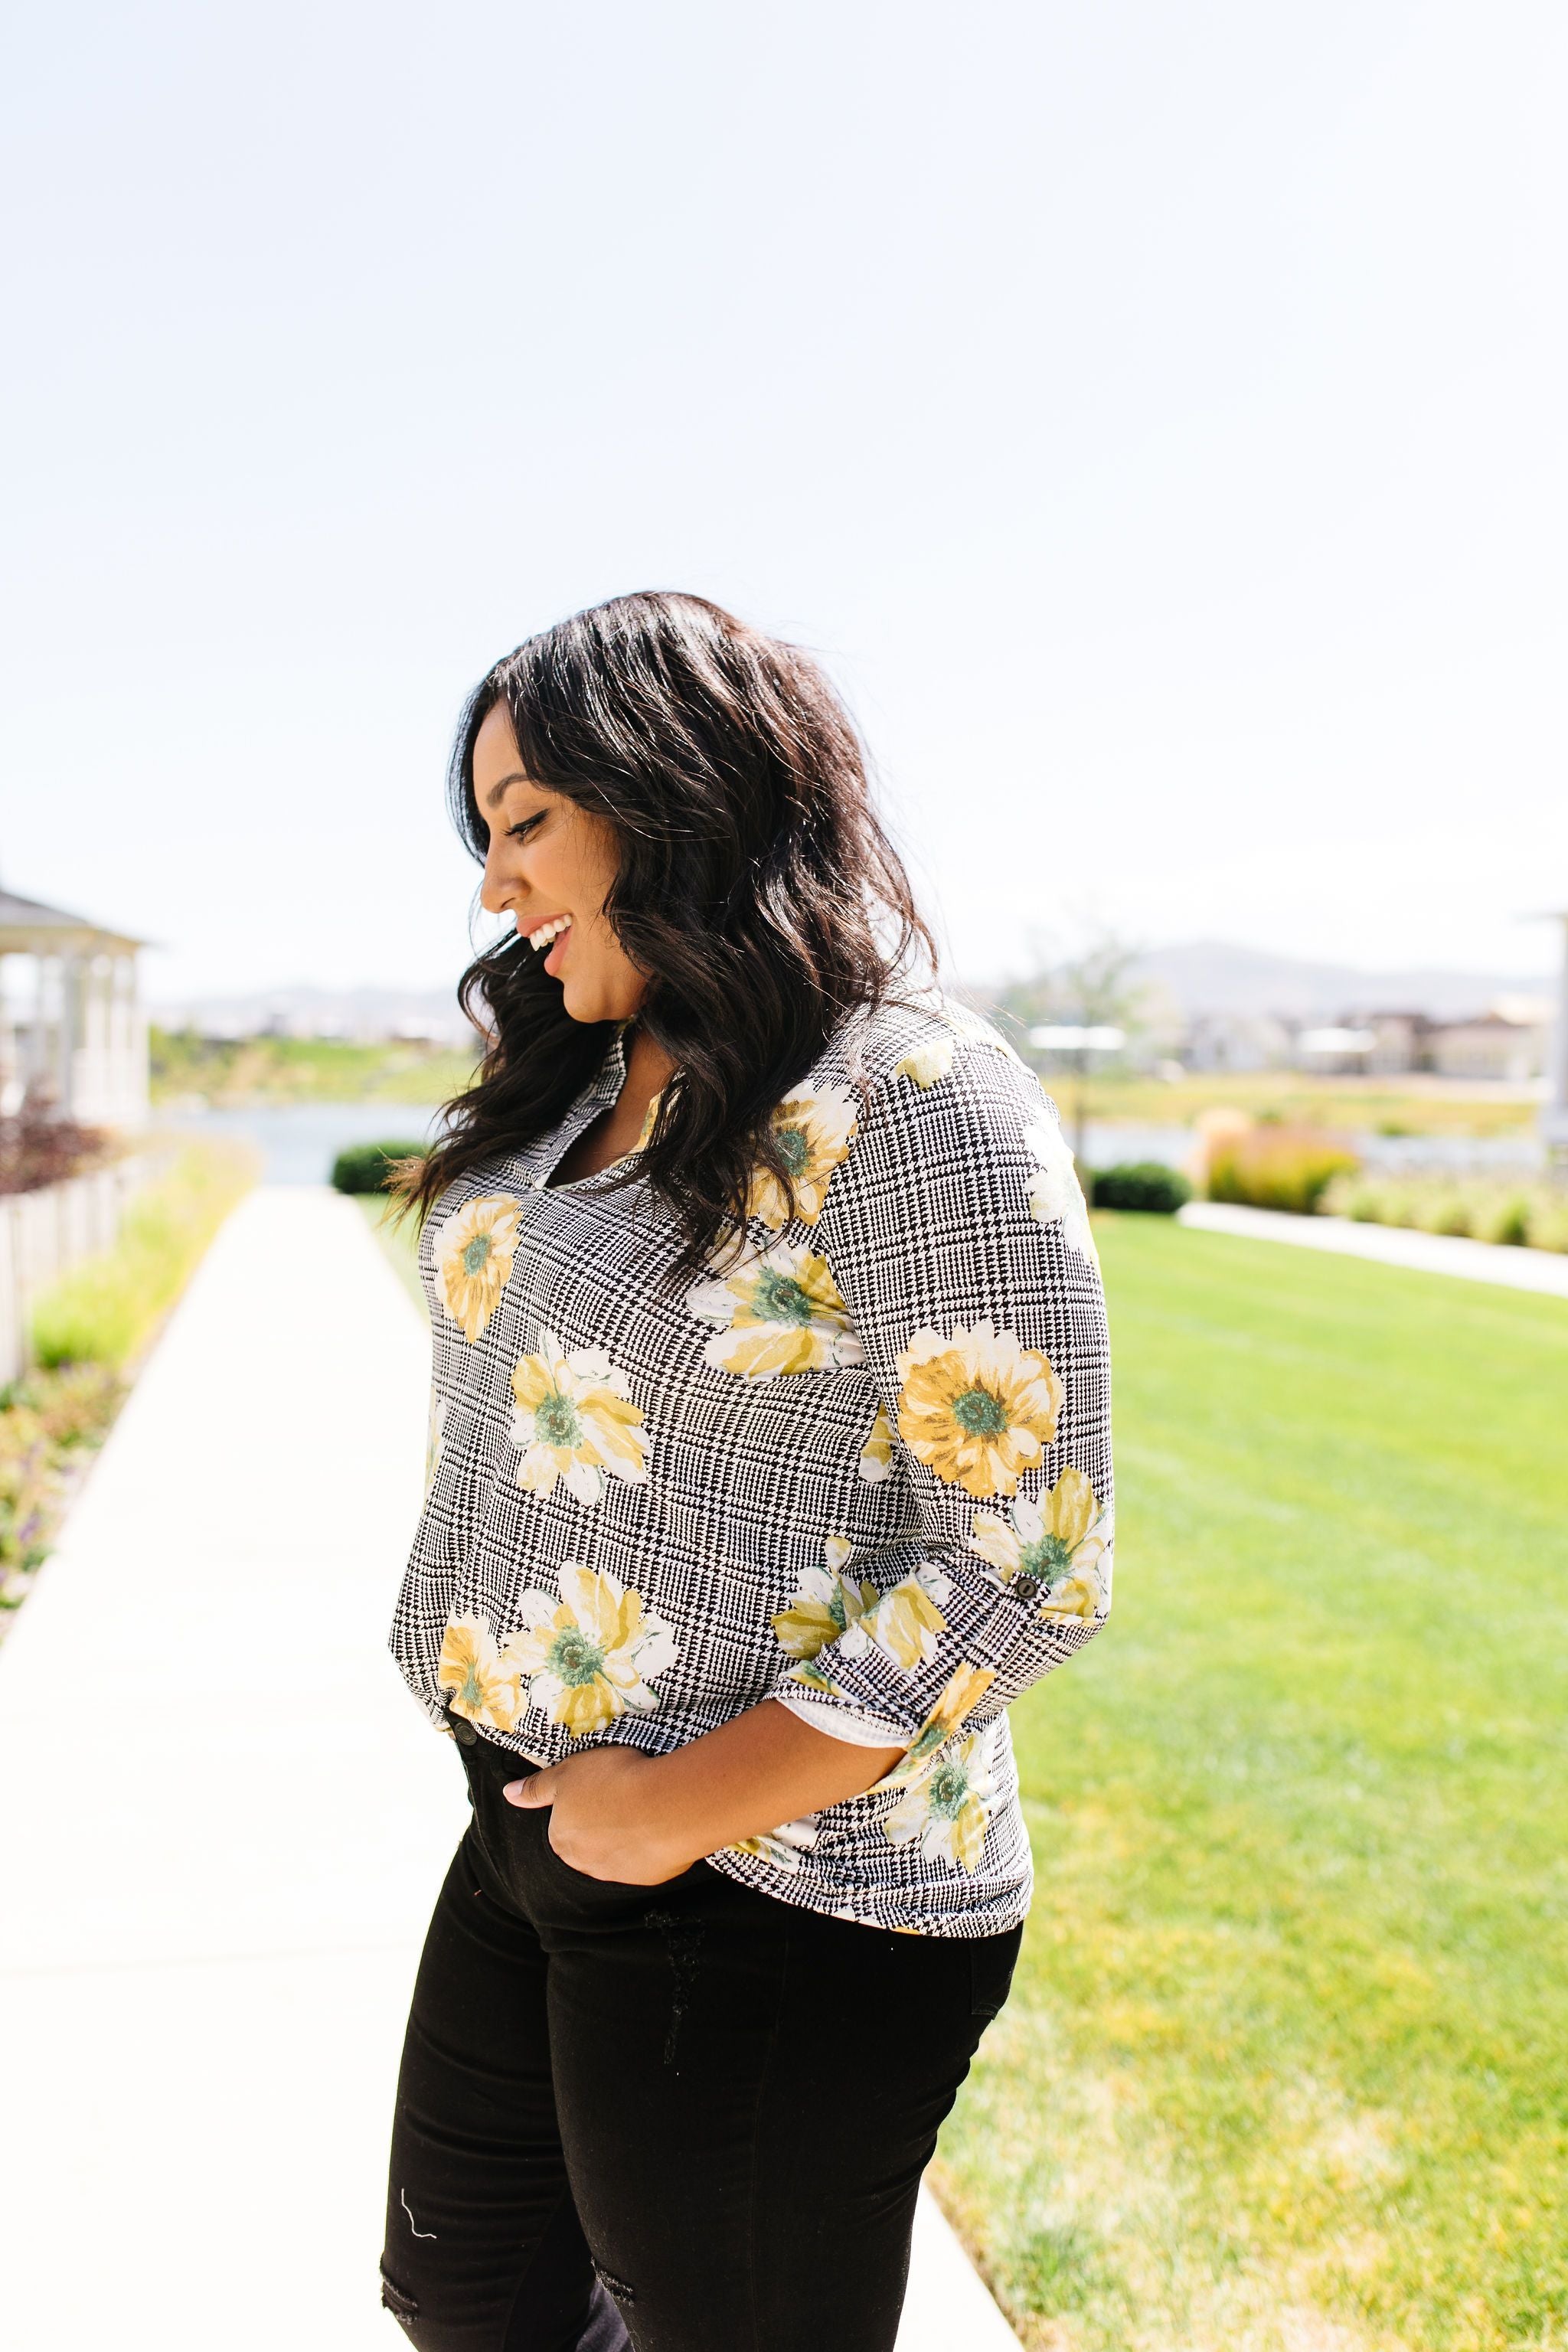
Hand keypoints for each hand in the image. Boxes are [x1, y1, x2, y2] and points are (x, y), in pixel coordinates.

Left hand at [502, 1747, 700, 1884]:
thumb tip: (507, 1794)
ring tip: (644, 1809)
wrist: (666, 1805)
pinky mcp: (647, 1879)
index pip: (563, 1826)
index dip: (584, 1804)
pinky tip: (660, 1824)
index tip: (602, 1788)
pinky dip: (649, 1847)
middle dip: (602, 1826)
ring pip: (615, 1855)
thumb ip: (536, 1787)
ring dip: (625, 1838)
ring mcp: (616, 1875)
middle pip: (588, 1844)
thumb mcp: (567, 1772)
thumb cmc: (613, 1781)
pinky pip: (644, 1862)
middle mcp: (583, 1864)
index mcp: (561, 1839)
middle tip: (623, 1799)